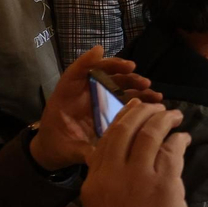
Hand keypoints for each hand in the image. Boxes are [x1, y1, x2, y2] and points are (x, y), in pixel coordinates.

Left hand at [29, 45, 159, 170]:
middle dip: (120, 72)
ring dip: (134, 84)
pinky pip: (123, 97)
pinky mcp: (107, 108)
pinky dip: (138, 96)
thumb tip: (98, 155)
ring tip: (152, 90)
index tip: (100, 51)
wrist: (55, 152)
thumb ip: (81, 150)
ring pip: (117, 85)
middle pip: (102, 75)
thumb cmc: (56, 146)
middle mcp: (83, 93)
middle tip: (138, 74)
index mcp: (66, 97)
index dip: (87, 61)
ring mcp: (96, 99)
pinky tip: (152, 99)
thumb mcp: (66, 149)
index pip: (75, 73)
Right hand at [81, 99, 190, 206]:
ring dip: (165, 120)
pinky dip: (179, 140)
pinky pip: (172, 152)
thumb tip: (121, 158)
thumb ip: (107, 182)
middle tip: (156, 106)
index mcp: (94, 181)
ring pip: (151, 134)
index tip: (133, 109)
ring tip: (174, 116)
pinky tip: (184, 139)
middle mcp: (112, 175)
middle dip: (143, 112)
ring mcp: (138, 178)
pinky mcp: (164, 185)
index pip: (107, 139)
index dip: (122, 119)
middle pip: (126, 129)